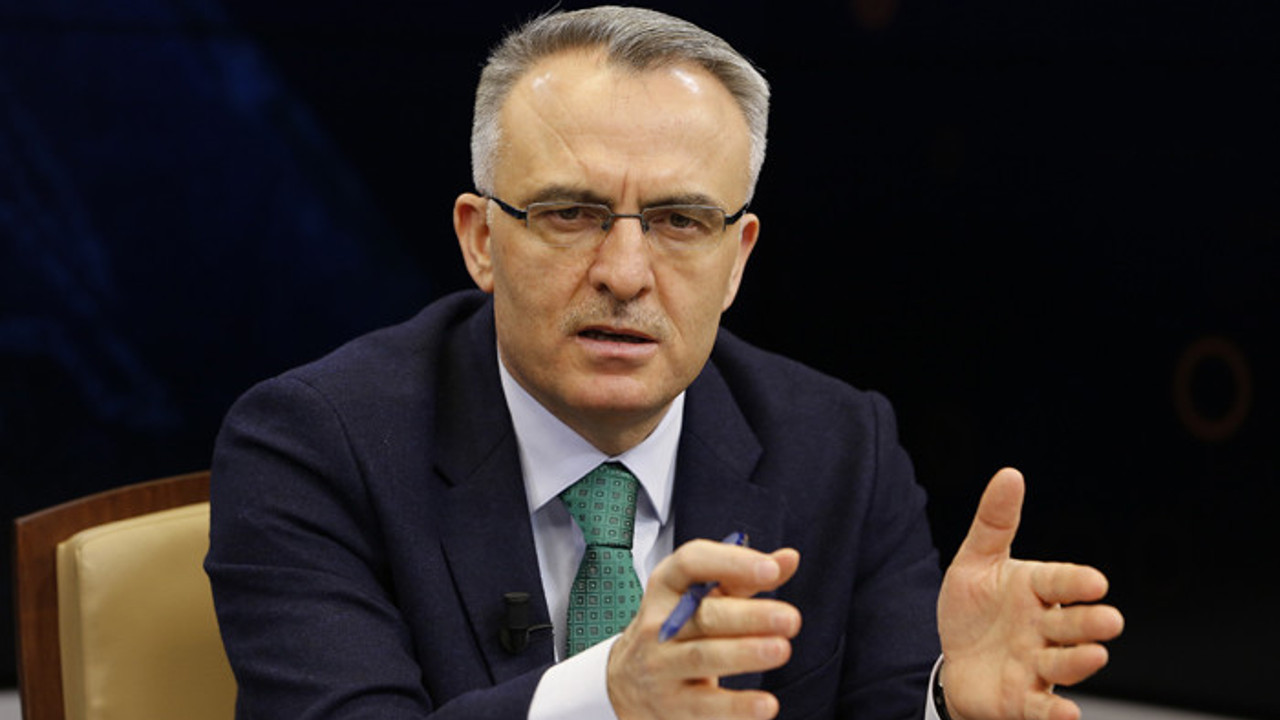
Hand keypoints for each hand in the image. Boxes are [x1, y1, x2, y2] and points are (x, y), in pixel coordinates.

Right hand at [607, 539, 801, 719]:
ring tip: (781, 650)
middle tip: (790, 618)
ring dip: (744, 654)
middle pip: (704, 616)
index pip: (691, 563)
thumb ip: (746, 577)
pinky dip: (737, 706)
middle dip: (750, 616)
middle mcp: (659, 623)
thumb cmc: (680, 628)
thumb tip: (789, 559)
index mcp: (667, 585)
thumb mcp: (704, 596)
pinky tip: (766, 704)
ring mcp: (661, 665)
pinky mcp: (671, 704)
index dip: (730, 563)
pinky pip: (705, 705)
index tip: (771, 569)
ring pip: (703, 657)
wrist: (630, 680)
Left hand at [938, 468, 1124, 719]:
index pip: (1059, 581)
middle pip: (1070, 624)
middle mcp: (1044, 628)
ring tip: (1095, 655)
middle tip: (1109, 620)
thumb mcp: (975, 562)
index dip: (1075, 582)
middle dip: (1089, 623)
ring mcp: (1037, 666)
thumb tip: (1010, 474)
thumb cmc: (974, 610)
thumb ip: (994, 522)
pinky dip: (1055, 713)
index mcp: (1035, 590)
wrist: (956, 661)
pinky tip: (1068, 714)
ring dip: (1081, 661)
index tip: (1094, 581)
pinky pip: (1042, 708)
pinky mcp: (1023, 700)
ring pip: (1064, 663)